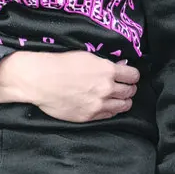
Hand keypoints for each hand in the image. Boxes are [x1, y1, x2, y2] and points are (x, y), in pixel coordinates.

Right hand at [0, 52, 137, 122]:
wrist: (41, 80)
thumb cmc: (61, 64)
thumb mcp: (87, 57)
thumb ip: (107, 64)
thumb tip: (122, 67)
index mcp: (108, 71)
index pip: (133, 76)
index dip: (133, 76)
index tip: (130, 76)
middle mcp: (106, 89)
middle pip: (130, 91)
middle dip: (130, 88)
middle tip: (126, 87)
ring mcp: (98, 104)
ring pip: (123, 106)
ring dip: (124, 101)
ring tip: (120, 98)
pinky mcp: (89, 116)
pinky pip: (109, 115)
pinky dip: (112, 110)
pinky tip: (108, 106)